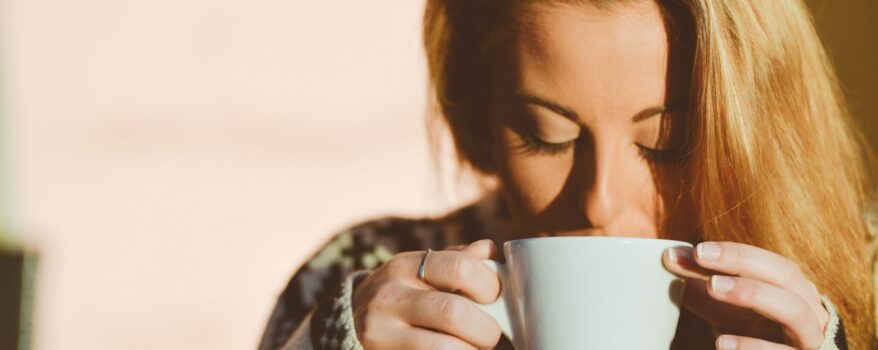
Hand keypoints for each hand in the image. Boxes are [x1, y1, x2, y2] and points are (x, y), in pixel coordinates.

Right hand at [351, 240, 502, 349]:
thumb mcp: (420, 270)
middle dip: (486, 330)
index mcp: (406, 266)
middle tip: (492, 336)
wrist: (352, 323)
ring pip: (444, 348)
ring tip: (475, 348)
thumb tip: (490, 250)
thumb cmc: (403, 294)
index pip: (460, 267)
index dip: (490, 285)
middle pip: (454, 313)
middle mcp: (390, 297)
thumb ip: (455, 260)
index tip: (497, 299)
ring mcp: (382, 333)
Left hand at [663, 242, 829, 349]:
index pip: (768, 262)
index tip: (697, 250)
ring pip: (794, 310)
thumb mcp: (726, 307)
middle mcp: (808, 309)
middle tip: (701, 257)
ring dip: (752, 293)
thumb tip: (670, 256)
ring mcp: (808, 338)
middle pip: (786, 276)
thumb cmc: (754, 332)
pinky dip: (753, 346)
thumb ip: (701, 282)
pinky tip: (721, 343)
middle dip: (743, 261)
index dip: (735, 253)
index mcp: (792, 289)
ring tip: (711, 287)